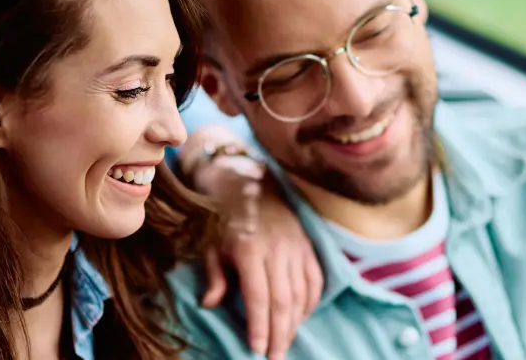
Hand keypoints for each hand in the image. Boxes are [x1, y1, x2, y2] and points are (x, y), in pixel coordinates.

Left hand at [191, 137, 322, 359]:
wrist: (249, 183)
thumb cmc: (224, 218)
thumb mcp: (211, 245)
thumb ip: (215, 275)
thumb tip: (211, 304)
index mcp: (250, 249)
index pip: (258, 296)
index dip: (259, 325)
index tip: (257, 349)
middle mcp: (276, 249)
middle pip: (282, 300)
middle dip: (279, 333)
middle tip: (275, 357)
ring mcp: (295, 246)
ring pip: (301, 293)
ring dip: (295, 323)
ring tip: (286, 343)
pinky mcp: (307, 245)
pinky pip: (314, 279)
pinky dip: (310, 302)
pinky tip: (301, 318)